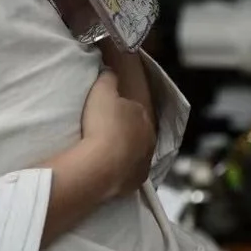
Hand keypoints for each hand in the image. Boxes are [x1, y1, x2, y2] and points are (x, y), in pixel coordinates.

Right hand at [78, 70, 153, 197]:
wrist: (102, 165)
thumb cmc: (102, 125)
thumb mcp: (101, 92)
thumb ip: (108, 79)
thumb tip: (110, 71)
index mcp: (142, 114)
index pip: (133, 108)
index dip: (119, 109)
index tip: (106, 112)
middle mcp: (149, 137)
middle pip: (138, 131)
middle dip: (126, 130)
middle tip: (106, 132)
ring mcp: (145, 160)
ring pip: (137, 152)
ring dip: (126, 151)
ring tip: (107, 153)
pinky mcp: (138, 180)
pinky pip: (131, 172)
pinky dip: (123, 170)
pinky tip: (110, 169)